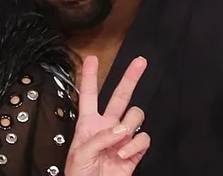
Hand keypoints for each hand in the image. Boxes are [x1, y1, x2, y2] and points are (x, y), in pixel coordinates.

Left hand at [65, 55, 149, 175]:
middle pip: (120, 96)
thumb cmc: (80, 174)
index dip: (90, 76)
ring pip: (135, 116)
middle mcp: (107, 126)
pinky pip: (143, 138)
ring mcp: (122, 138)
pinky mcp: (135, 151)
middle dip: (130, 78)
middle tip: (140, 62)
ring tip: (118, 142)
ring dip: (129, 126)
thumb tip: (120, 130)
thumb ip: (99, 138)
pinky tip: (123, 155)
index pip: (89, 95)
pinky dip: (135, 146)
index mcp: (88, 123)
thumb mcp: (80, 153)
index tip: (92, 58)